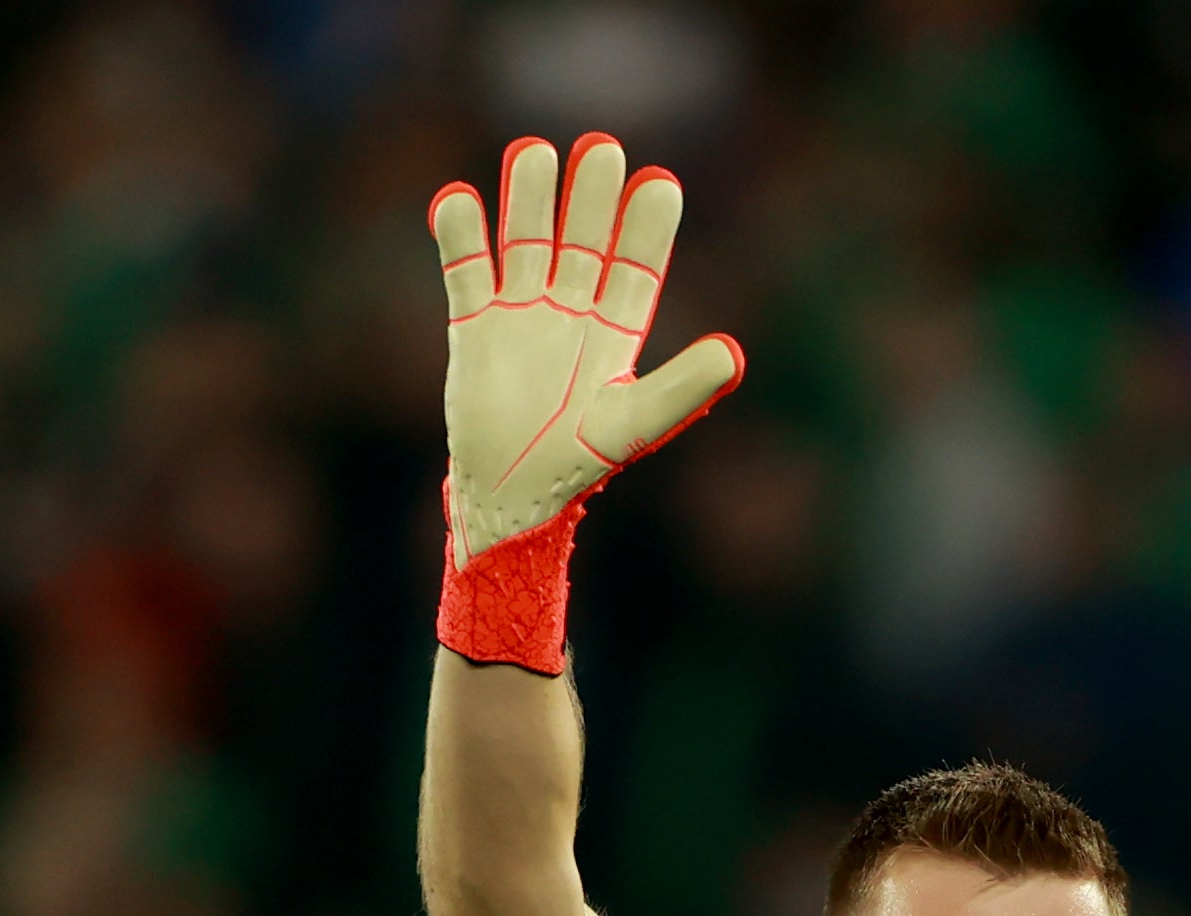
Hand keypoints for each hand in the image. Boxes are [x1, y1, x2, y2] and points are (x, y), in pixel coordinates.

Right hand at [427, 134, 742, 564]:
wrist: (511, 491)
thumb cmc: (578, 461)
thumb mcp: (636, 423)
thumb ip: (682, 387)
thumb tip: (733, 353)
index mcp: (615, 330)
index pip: (635, 265)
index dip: (646, 227)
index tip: (660, 183)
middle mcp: (571, 310)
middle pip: (582, 239)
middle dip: (590, 197)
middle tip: (601, 149)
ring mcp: (522, 312)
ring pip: (526, 241)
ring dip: (528, 199)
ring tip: (533, 152)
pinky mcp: (474, 323)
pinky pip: (467, 269)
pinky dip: (461, 235)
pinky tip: (458, 198)